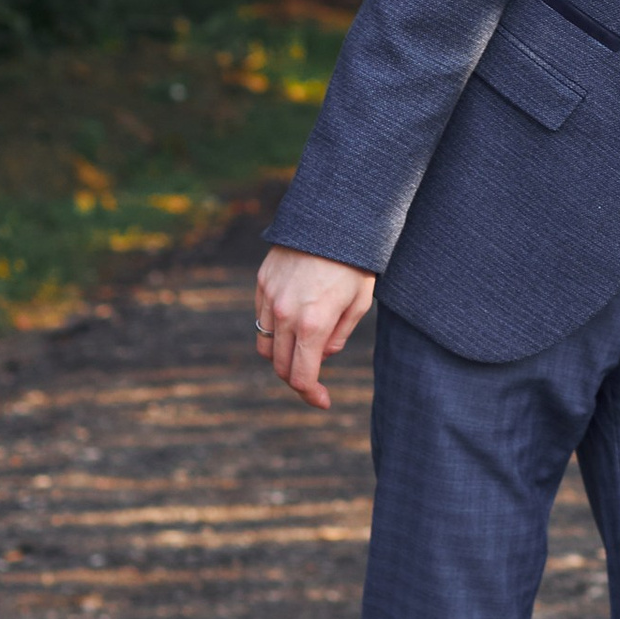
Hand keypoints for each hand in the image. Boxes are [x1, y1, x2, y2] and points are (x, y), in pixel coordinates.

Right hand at [255, 247, 374, 408]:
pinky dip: (274, 328)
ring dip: (281, 356)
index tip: (323, 401)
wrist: (333, 217)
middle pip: (280, 366)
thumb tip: (321, 355)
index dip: (311, 394)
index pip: (301, 376)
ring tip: (303, 349)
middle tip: (315, 379)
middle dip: (297, 378)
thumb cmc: (355, 262)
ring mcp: (269, 298)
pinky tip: (294, 320)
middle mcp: (285, 315)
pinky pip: (261, 317)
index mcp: (313, 324)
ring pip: (265, 345)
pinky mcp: (262, 282)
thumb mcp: (359, 303)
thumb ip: (338, 336)